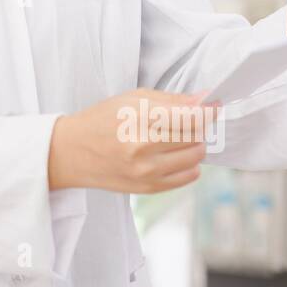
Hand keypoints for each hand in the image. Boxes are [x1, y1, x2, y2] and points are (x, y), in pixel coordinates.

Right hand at [49, 89, 211, 192]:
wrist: (72, 152)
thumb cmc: (101, 120)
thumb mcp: (130, 99)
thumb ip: (170, 100)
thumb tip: (204, 100)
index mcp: (139, 119)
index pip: (191, 117)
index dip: (208, 111)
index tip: (214, 106)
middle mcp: (144, 147)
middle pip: (196, 136)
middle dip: (197, 126)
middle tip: (186, 121)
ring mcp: (147, 171)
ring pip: (196, 157)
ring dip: (194, 145)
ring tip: (177, 138)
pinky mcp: (149, 188)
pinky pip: (189, 176)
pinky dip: (190, 164)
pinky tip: (175, 155)